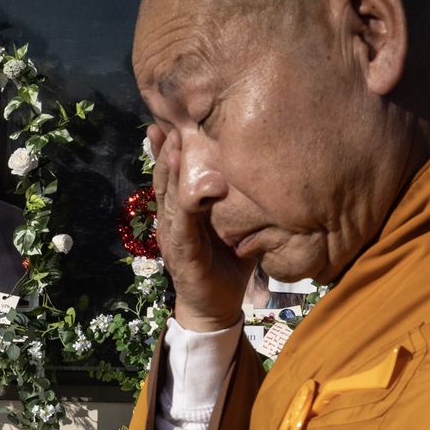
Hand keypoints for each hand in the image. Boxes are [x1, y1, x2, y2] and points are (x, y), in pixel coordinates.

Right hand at [150, 125, 253, 331]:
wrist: (214, 309)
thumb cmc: (227, 266)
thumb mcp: (235, 227)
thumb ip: (239, 202)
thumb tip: (265, 170)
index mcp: (183, 212)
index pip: (172, 174)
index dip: (166, 149)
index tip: (168, 120)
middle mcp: (171, 220)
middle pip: (164, 179)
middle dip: (164, 149)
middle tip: (167, 120)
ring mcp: (172, 237)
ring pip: (168, 197)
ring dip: (169, 169)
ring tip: (172, 142)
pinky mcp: (181, 254)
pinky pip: (181, 225)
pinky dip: (183, 205)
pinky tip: (188, 188)